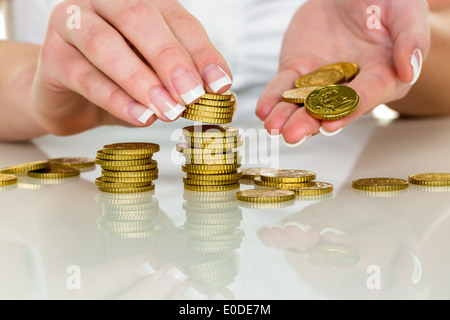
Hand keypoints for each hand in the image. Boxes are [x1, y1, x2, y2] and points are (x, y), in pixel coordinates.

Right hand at [31, 0, 231, 135]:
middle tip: (192, 94)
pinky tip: (141, 118)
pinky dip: (117, 99)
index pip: (178, 19)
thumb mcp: (156, 81)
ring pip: (106, 44)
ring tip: (169, 111)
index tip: (221, 84)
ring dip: (142, 80)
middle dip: (171, 59)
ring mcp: (72, 24)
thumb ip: (182, 84)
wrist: (68, 99)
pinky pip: (85, 76)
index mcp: (139, 2)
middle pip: (140, 18)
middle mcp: (104, 3)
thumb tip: (220, 98)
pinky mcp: (51, 56)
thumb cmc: (118, 84)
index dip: (202, 51)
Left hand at [256, 0, 429, 144]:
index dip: (349, 110)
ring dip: (286, 117)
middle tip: (292, 135)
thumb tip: (409, 70)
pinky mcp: (298, 70)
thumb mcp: (405, 11)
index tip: (331, 123)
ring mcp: (320, 80)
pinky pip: (283, 86)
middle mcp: (350, 85)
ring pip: (302, 102)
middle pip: (329, 108)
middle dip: (310, 123)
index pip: (366, 96)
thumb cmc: (385, 1)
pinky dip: (272, 98)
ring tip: (273, 127)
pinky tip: (264, 110)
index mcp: (382, 77)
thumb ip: (411, 39)